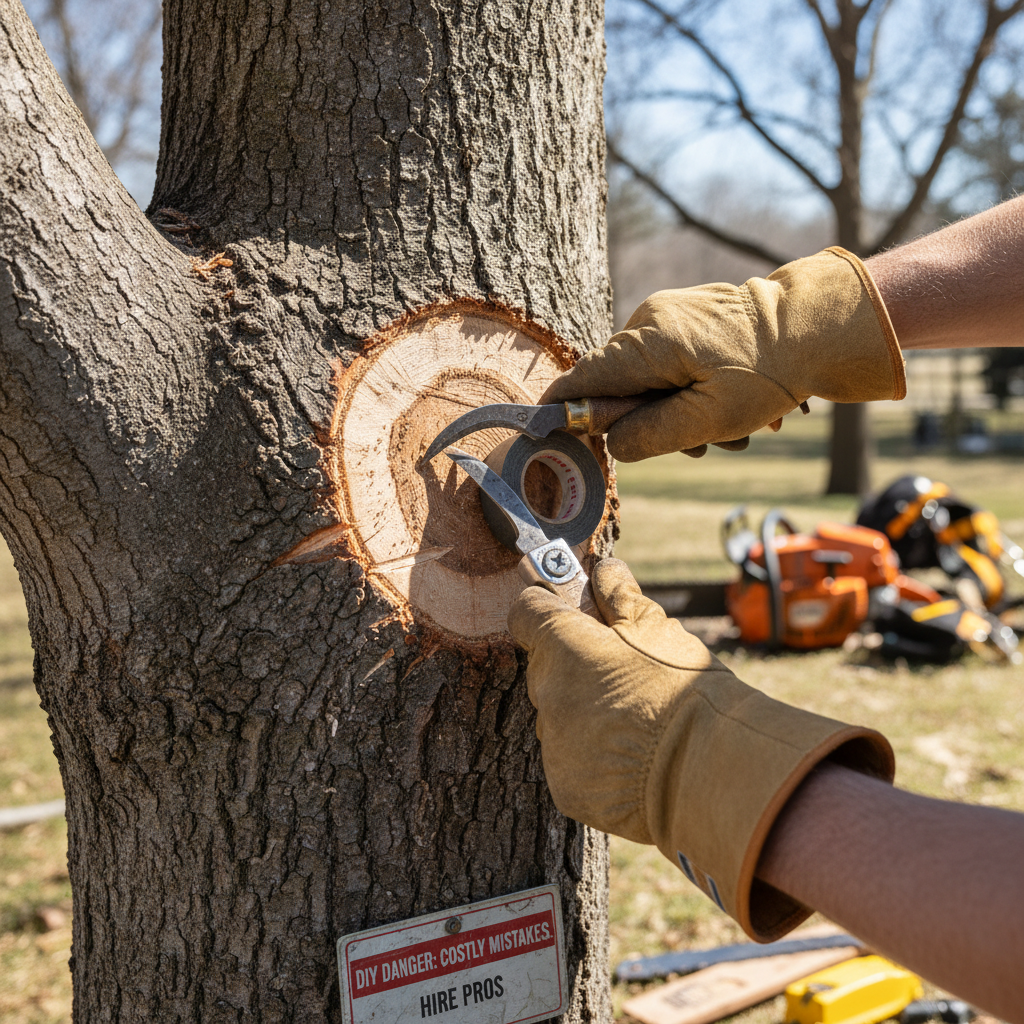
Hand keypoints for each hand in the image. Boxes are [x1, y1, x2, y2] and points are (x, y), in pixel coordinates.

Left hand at [508, 558, 893, 939]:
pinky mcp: (565, 786)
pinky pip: (569, 761)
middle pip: (545, 669)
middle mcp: (546, 694)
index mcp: (562, 647)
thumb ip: (618, 593)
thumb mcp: (656, 627)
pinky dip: (591, 757)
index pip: (525, 612)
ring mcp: (553, 744)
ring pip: (558, 716)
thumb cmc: (682, 689)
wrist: (706, 770)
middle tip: (619, 673)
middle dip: (573, 666)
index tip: (566, 613)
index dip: (545, 609)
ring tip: (633, 720)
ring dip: (582, 713)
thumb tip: (603, 569)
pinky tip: (630, 756)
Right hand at [543, 248, 904, 461]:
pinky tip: (730, 405)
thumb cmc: (771, 372)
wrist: (822, 324)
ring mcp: (670, 316)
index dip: (561, 408)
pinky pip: (672, 364)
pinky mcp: (689, 318)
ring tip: (729, 431)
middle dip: (649, 423)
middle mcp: (650, 321)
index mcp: (648, 342)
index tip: (542, 429)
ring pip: (650, 379)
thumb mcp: (710, 419)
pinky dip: (692, 392)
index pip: (583, 378)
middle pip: (619, 386)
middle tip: (699, 447)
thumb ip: (650, 435)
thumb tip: (609, 443)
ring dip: (678, 413)